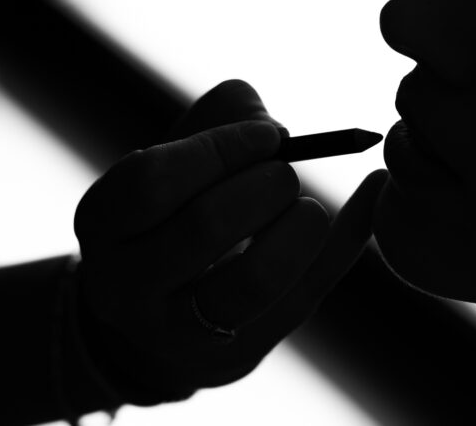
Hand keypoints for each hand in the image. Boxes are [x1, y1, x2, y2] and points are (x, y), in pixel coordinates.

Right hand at [72, 80, 388, 404]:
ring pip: (251, 283)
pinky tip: (373, 194)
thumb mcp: (171, 159)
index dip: (219, 150)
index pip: (153, 183)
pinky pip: (304, 297)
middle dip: (263, 186)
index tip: (269, 135)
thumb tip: (276, 128)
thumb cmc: (170, 211)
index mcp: (102, 224)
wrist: (154, 314)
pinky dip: (348, 242)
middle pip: (203, 228)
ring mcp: (180, 331)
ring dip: (299, 229)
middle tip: (286, 174)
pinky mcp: (236, 355)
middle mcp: (126, 285)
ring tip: (308, 208)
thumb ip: (219, 118)